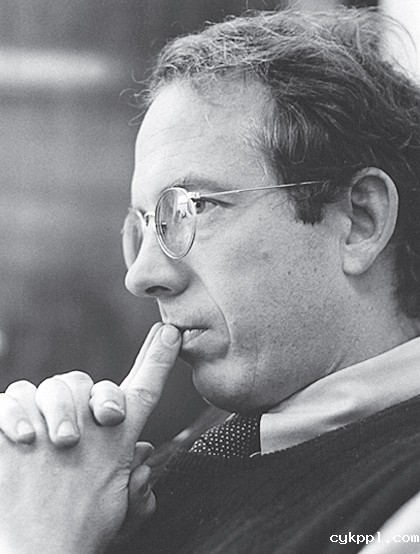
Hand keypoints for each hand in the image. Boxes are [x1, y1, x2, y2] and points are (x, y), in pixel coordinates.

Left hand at [0, 323, 180, 553]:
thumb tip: (142, 455)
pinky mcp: (12, 436)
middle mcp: (87, 428)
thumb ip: (136, 481)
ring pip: (42, 388)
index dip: (159, 357)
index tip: (169, 334)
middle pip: (83, 382)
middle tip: (68, 436)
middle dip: (77, 396)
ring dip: (39, 405)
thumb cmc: (77, 534)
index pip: (145, 388)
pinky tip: (15, 437)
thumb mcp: (119, 510)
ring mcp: (48, 429)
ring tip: (33, 440)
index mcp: (116, 442)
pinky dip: (8, 412)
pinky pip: (6, 402)